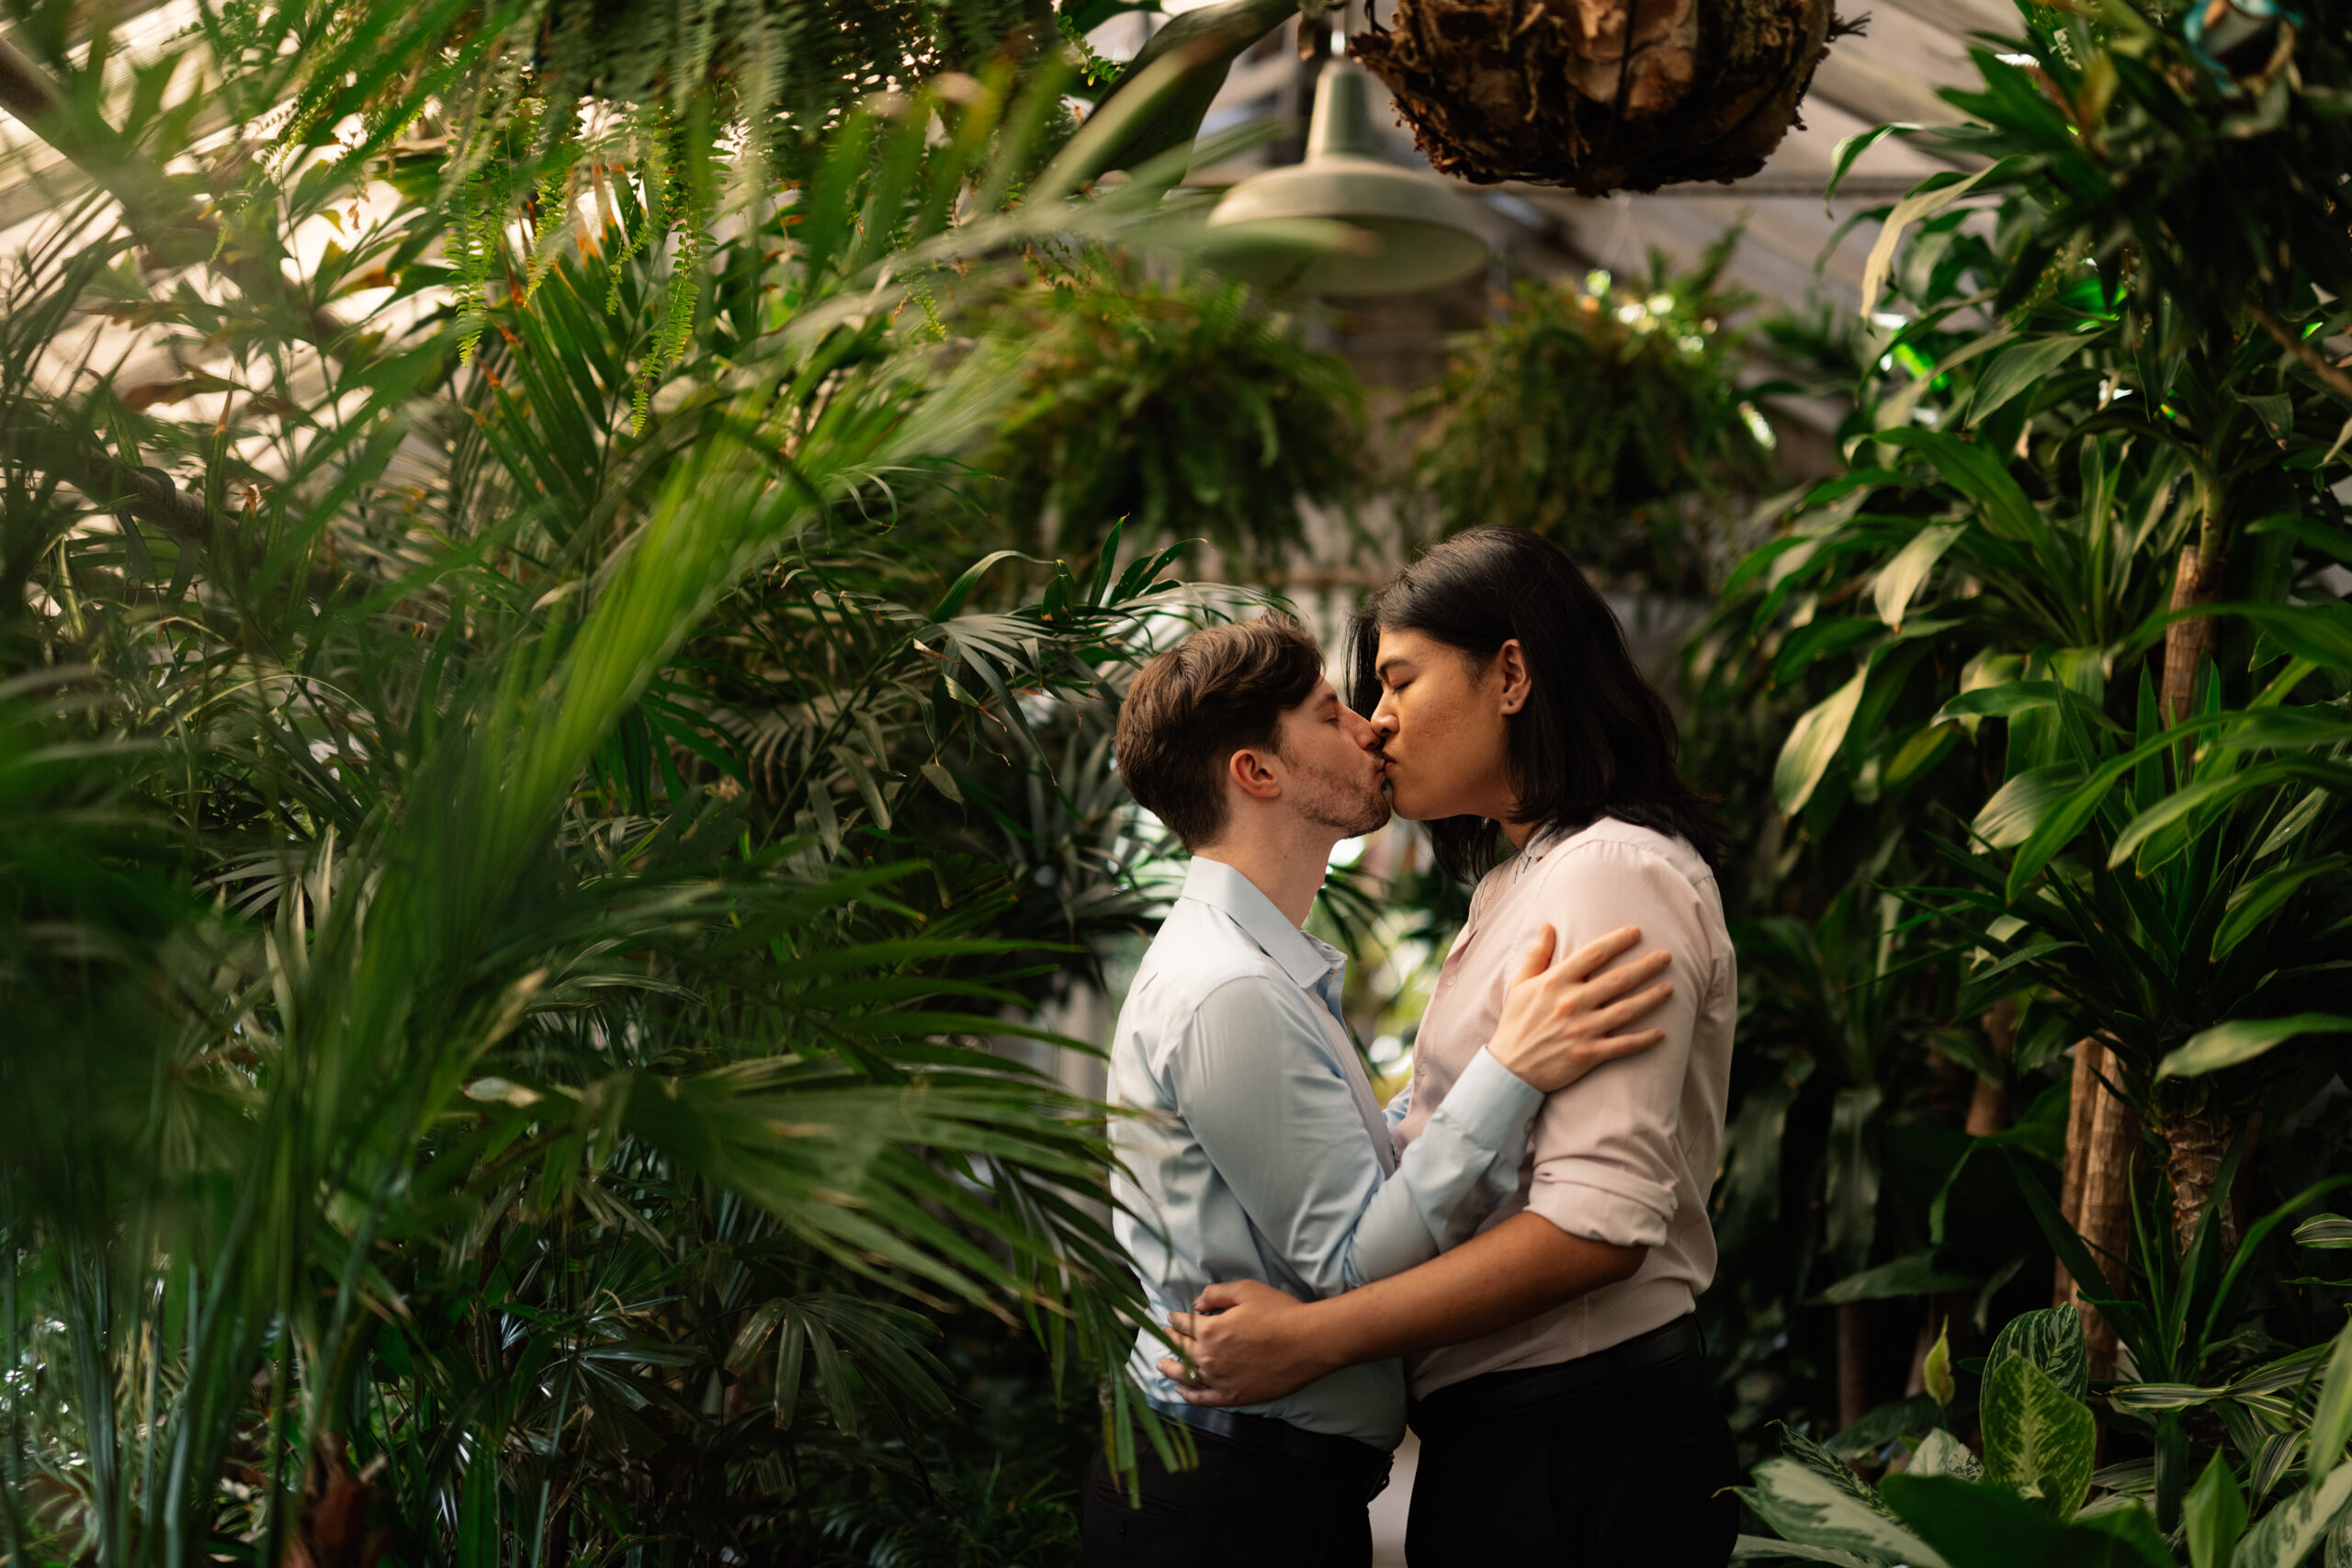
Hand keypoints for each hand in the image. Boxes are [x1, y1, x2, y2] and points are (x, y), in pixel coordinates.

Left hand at [1156, 1279, 1332, 1406]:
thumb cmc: (1280, 1313)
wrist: (1308, 1343)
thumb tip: (1196, 1304)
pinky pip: (1203, 1399)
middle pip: (1180, 1349)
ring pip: (1186, 1376)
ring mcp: (1220, 1381)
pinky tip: (1181, 1390)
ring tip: (1160, 1366)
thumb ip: (1216, 1294)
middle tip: (1163, 1336)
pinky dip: (1189, 1394)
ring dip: (1170, 1369)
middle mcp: (1209, 1358)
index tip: (1172, 1317)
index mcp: (1209, 1330)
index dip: (1176, 1318)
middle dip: (1169, 1340)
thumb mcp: (1246, 1291)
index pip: (1183, 1324)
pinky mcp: (1234, 1397)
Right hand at [1484, 923, 1673, 1093]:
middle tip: (1667, 956)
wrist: (1510, 1068)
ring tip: (1670, 988)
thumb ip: (1537, 954)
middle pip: (1618, 979)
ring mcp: (1582, 1030)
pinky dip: (1644, 1040)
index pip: (1593, 954)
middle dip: (1646, 966)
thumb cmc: (1516, 1023)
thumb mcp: (1520, 984)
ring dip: (1651, 998)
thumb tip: (1549, 926)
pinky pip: (1623, 1045)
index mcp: (1555, 982)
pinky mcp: (1589, 1054)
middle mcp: (1572, 1003)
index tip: (1637, 932)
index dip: (1617, 941)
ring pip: (1626, 1010)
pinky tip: (1661, 1033)